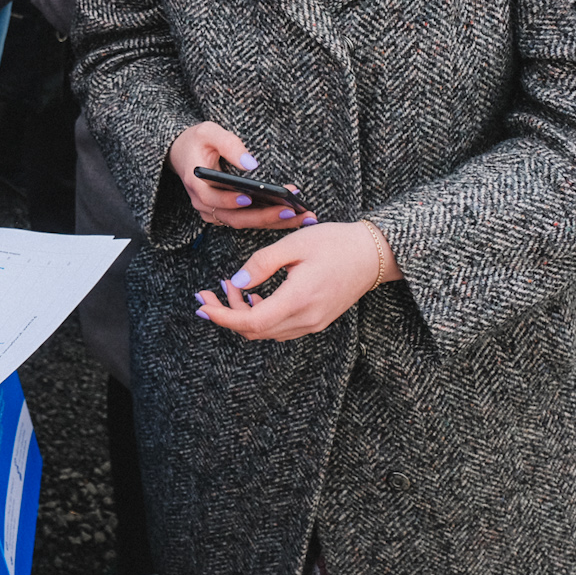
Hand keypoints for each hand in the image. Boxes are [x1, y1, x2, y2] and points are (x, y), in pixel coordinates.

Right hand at [167, 122, 314, 231]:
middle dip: (264, 217)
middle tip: (291, 211)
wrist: (185, 153)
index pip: (212, 198)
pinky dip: (271, 219)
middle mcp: (204, 204)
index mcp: (195, 183)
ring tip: (302, 216)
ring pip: (245, 223)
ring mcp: (215, 212)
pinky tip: (294, 215)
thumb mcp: (209, 132)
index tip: (249, 197)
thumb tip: (252, 164)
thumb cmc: (198, 140)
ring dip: (274, 222)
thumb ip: (228, 144)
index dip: (229, 200)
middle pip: (234, 218)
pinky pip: (249, 221)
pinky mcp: (227, 215)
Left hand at [194, 221, 399, 341]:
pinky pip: (281, 327)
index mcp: (298, 300)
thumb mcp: (294, 244)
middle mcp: (306, 319)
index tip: (202, 305)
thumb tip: (236, 282)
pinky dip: (261, 315)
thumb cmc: (336, 243)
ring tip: (232, 286)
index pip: (251, 322)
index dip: (223, 317)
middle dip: (227, 313)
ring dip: (244, 313)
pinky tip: (254, 294)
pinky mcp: (317, 320)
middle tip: (210, 291)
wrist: (373, 254)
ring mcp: (313, 323)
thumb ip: (262, 264)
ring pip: (267, 331)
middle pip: (255, 330)